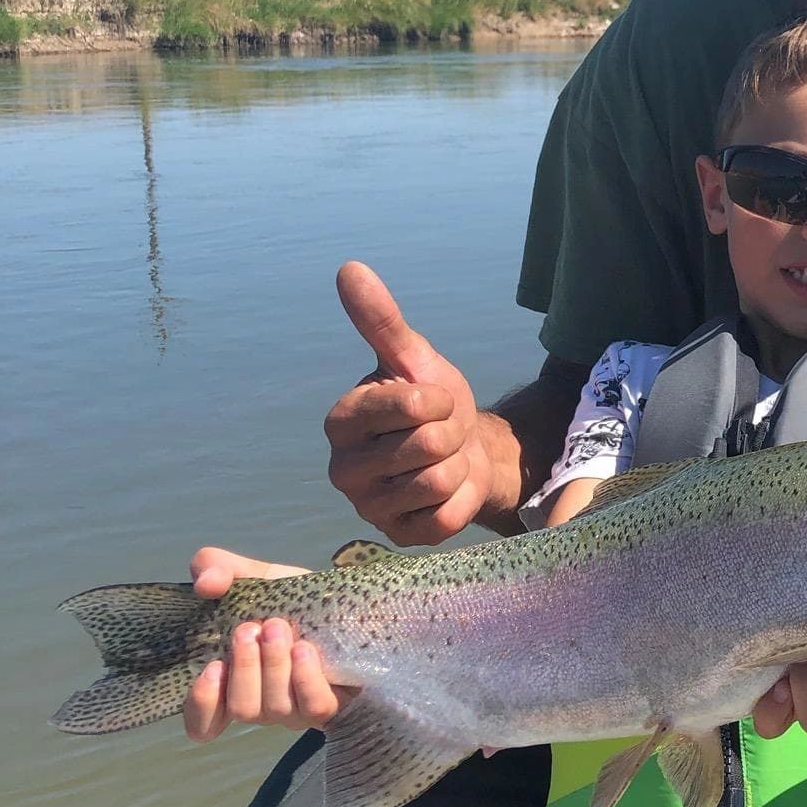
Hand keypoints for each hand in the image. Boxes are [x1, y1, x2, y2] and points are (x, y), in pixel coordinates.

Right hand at [182, 548, 356, 740]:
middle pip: (242, 709)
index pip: (204, 722)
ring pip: (274, 708)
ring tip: (280, 628)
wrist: (351, 604)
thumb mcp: (257, 577)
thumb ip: (220, 569)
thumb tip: (206, 583)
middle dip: (244, 667)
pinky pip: (314, 708)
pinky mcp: (331, 706)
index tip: (212, 668)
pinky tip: (304, 650)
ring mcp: (296, 710)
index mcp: (235, 681)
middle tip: (252, 628)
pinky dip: (305, 678)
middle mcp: (262, 703)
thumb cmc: (295, 599)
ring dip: (274, 666)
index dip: (202, 704)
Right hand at [324, 261, 492, 543]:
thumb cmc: (434, 403)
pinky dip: (461, 498)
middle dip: (451, 433)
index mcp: (341, 421)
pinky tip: (448, 490)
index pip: (409, 406)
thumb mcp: (414, 357)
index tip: (433, 400)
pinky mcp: (398, 538)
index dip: (438, 399)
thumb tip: (349, 268)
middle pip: (430, 445)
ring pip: (440, 481)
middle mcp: (342, 470)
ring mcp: (368, 509)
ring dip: (457, 464)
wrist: (466, 451)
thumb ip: (380, 319)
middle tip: (442, 433)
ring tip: (444, 459)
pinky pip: (446, 517)